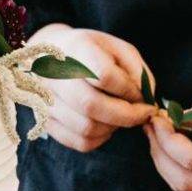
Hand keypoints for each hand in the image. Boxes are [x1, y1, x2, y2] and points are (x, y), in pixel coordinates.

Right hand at [28, 24, 154, 152]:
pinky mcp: (46, 122)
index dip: (129, 90)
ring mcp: (45, 101)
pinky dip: (100, 139)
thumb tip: (146, 99)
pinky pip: (79, 142)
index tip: (142, 95)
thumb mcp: (116, 48)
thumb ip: (137, 70)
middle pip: (91, 105)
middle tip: (142, 114)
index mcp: (74, 50)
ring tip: (120, 116)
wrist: (46, 56)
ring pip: (86, 128)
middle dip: (127, 115)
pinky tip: (105, 125)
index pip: (103, 75)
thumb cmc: (88, 52)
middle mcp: (53, 75)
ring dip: (113, 127)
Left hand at [146, 78, 191, 190]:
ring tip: (159, 135)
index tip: (156, 119)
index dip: (166, 141)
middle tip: (152, 127)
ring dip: (167, 164)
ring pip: (189, 188)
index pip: (191, 160)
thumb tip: (165, 122)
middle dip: (160, 155)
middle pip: (185, 182)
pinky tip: (175, 144)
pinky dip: (181, 168)